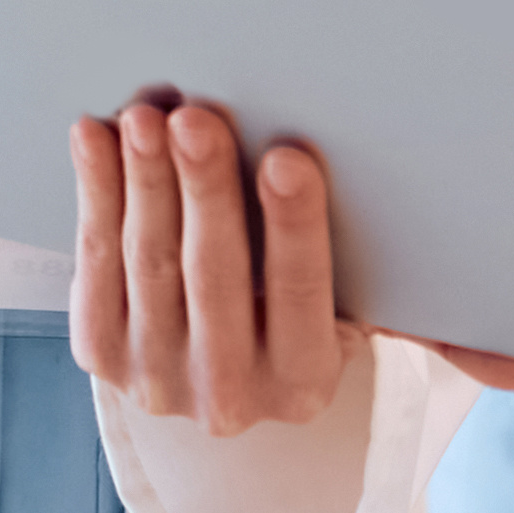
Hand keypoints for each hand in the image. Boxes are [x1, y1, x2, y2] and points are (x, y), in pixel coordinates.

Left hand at [66, 91, 371, 433]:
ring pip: (149, 262)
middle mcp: (229, 395)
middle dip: (205, 189)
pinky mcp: (101, 353)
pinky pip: (94, 262)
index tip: (287, 159)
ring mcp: (156, 378)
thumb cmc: (291, 312)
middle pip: (215, 276)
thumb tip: (418, 220)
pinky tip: (95, 136)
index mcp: (304, 385)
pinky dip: (95, 192)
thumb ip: (362, 275)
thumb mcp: (342, 310)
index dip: (294, 227)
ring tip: (146, 117)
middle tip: (197, 119)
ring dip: (143, 180)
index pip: (302, 297)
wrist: (217, 378)